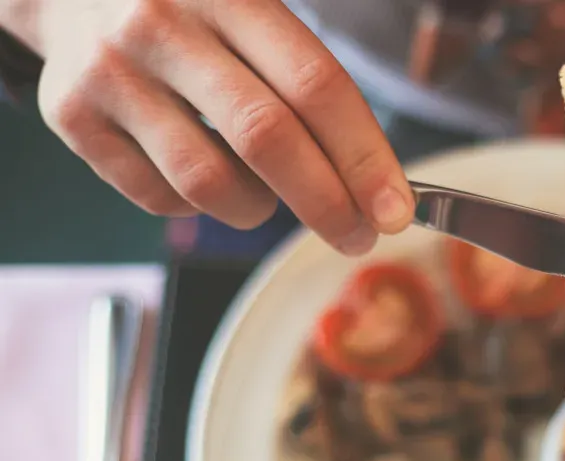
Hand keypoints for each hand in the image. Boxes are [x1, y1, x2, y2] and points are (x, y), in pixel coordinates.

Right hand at [1, 0, 413, 254]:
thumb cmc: (194, 9)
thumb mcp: (252, 8)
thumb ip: (309, 82)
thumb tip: (378, 186)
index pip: (315, 85)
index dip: (363, 157)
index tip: (395, 209)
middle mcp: (163, 25)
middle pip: (267, 138)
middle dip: (327, 204)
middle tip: (358, 236)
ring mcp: (111, 71)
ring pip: (208, 182)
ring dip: (257, 210)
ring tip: (267, 196)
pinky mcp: (71, 115)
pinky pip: (158, 197)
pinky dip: (198, 207)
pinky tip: (207, 176)